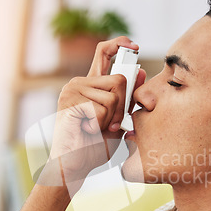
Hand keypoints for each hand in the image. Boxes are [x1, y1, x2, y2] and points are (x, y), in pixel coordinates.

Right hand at [38, 37, 145, 190]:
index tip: (135, 46)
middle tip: (111, 124)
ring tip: (94, 128)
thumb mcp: (117, 119)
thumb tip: (141, 71)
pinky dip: (99, 124)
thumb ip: (127, 99)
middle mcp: (79, 82)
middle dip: (123, 106)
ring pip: (112, 97)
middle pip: (119, 80)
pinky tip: (86, 130)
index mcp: (90, 84)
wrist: (75, 166)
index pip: (104, 52)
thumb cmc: (94, 145)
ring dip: (111, 119)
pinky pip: (100, 109)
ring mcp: (72, 90)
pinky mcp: (69, 102)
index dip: (120, 44)